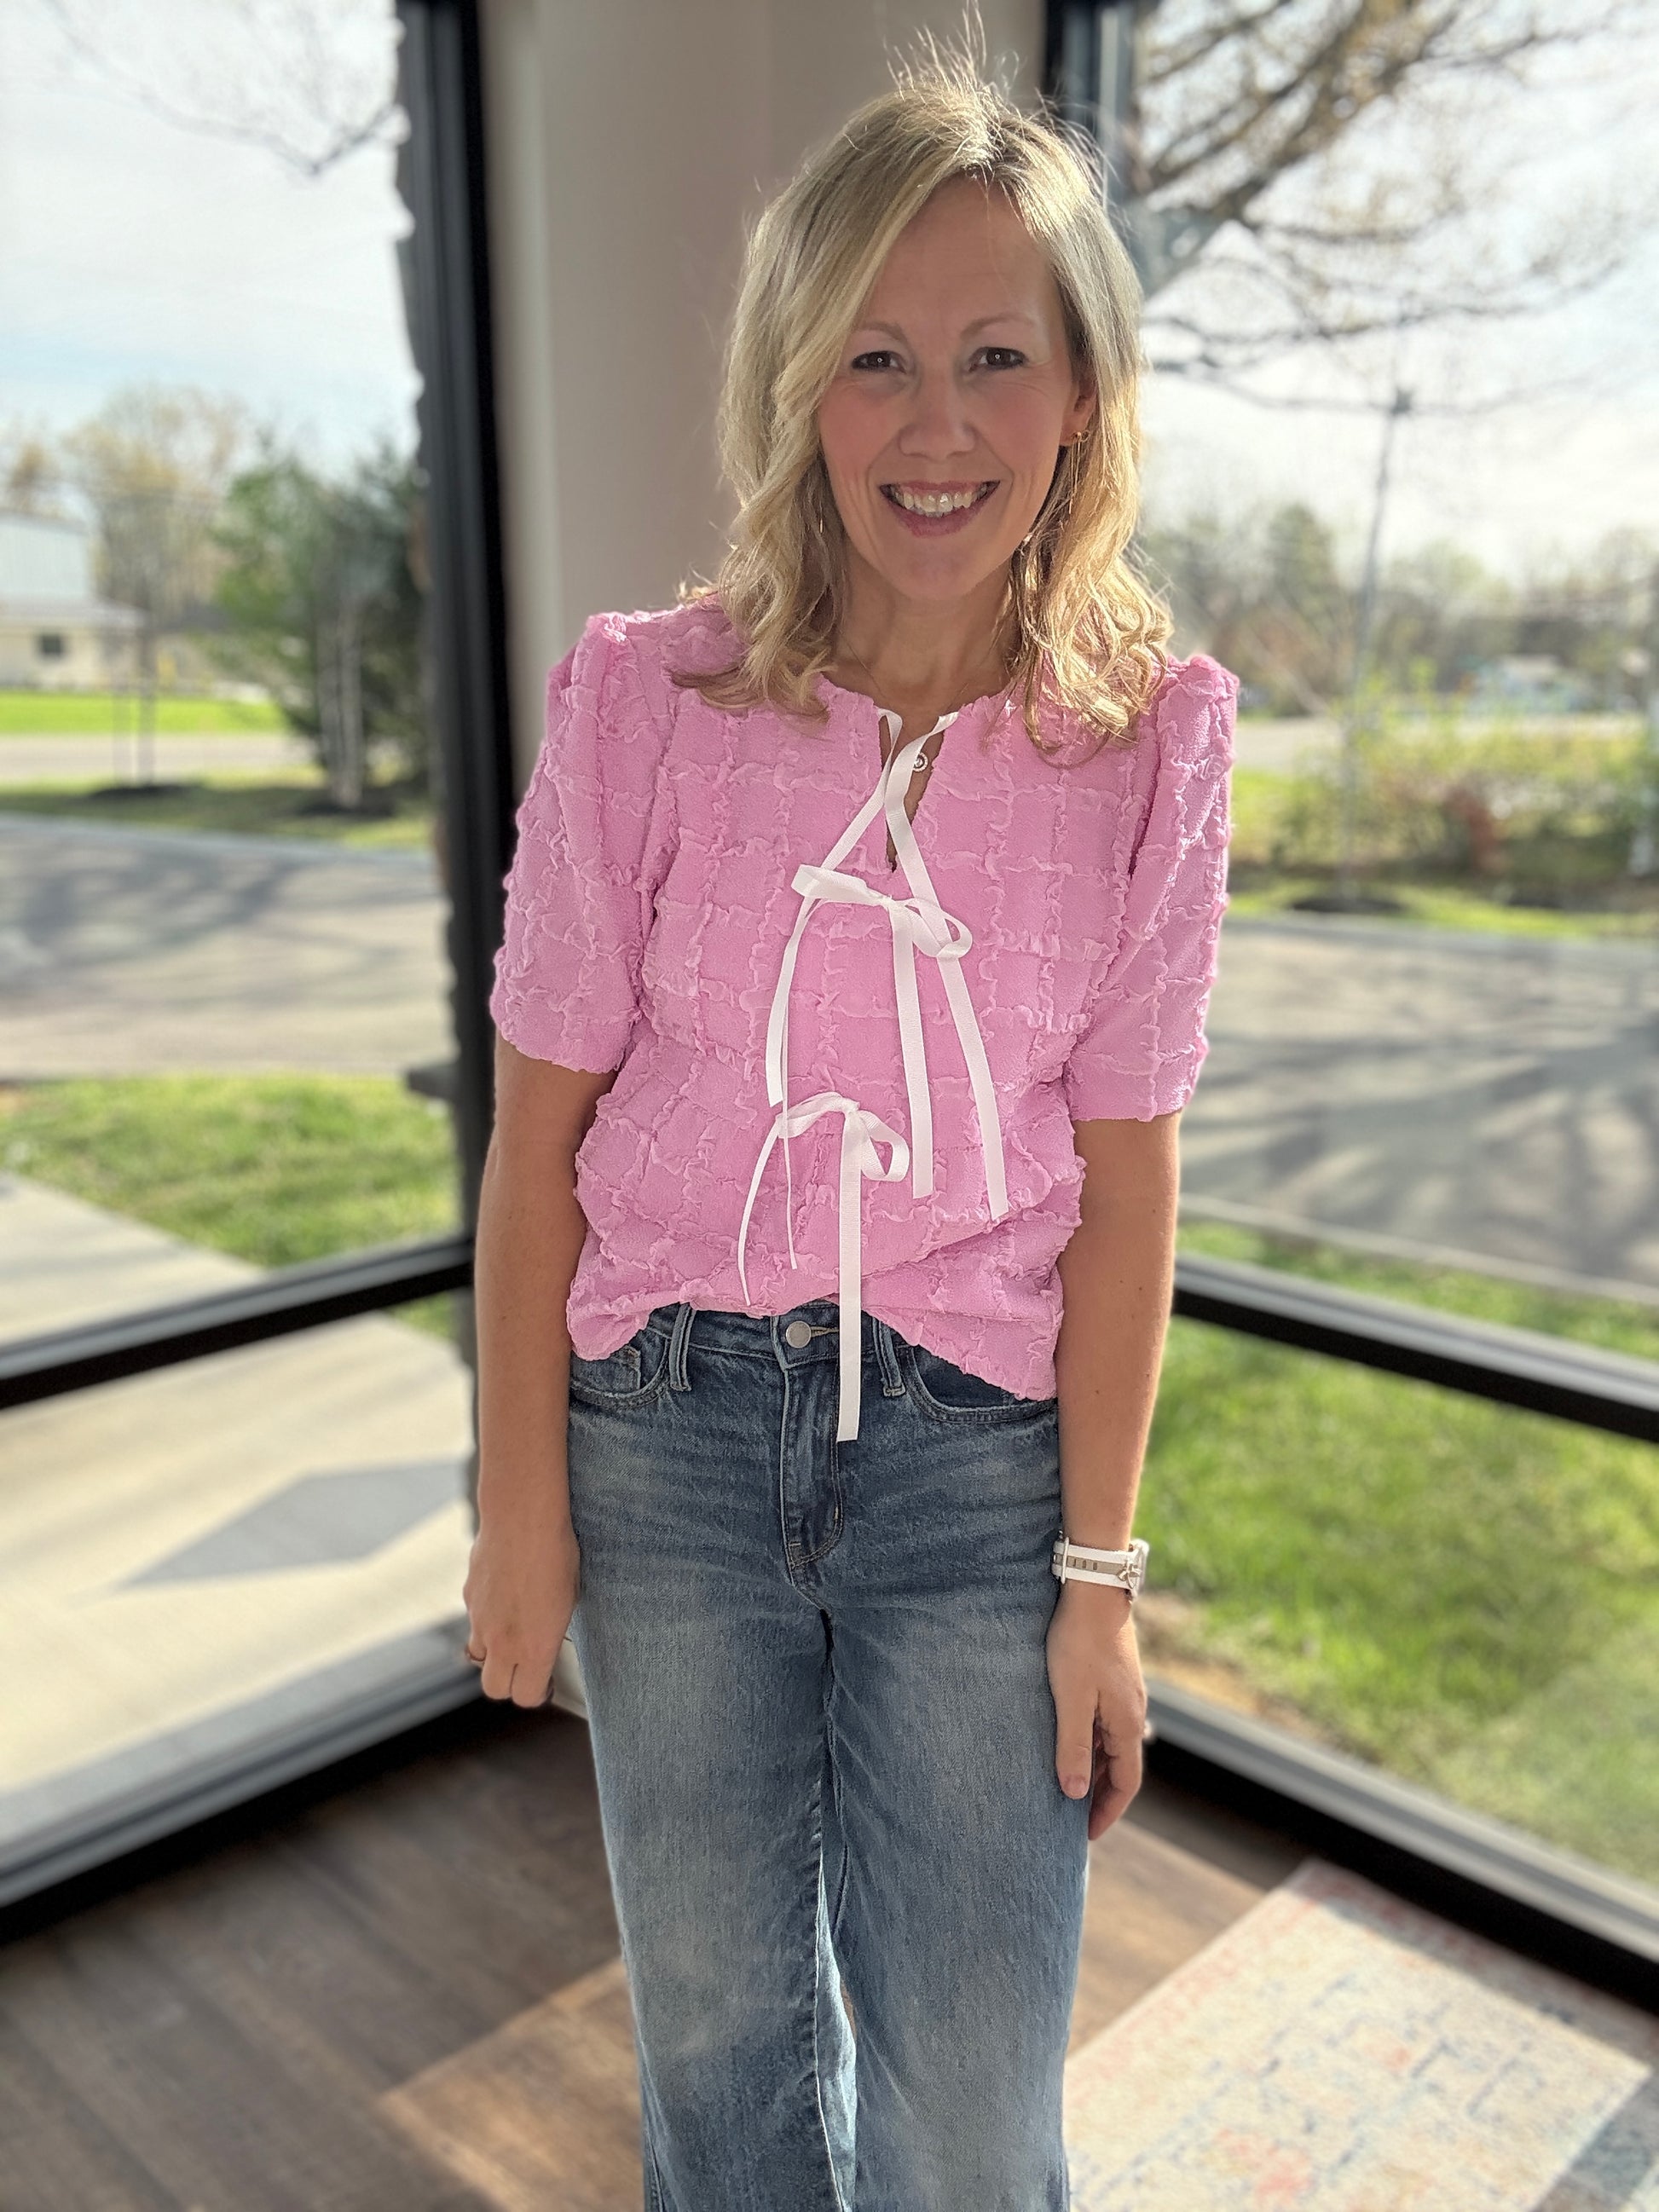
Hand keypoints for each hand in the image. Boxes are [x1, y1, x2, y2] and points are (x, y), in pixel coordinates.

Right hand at [461, 1493, 581, 1708]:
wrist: (522, 1517)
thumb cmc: (557, 1555)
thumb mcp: (568, 1600)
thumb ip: (549, 1631)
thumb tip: (541, 1641)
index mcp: (534, 1647)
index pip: (524, 1696)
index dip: (536, 1692)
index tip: (545, 1681)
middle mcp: (502, 1641)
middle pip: (494, 1689)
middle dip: (509, 1681)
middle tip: (525, 1664)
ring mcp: (480, 1620)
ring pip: (477, 1655)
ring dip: (493, 1651)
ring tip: (514, 1627)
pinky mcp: (468, 1597)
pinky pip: (474, 1619)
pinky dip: (486, 1617)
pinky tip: (504, 1592)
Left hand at [1045, 1578, 1147, 1840]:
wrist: (1094, 1590)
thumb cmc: (1078, 1643)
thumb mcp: (1070, 1699)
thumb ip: (1072, 1747)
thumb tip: (1073, 1794)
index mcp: (1126, 1723)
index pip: (1125, 1782)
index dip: (1107, 1811)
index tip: (1086, 1834)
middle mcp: (1131, 1712)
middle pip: (1120, 1766)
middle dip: (1099, 1794)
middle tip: (1072, 1818)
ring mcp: (1124, 1694)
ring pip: (1111, 1744)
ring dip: (1092, 1768)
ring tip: (1066, 1785)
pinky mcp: (1112, 1677)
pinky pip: (1104, 1723)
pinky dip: (1089, 1742)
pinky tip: (1068, 1741)